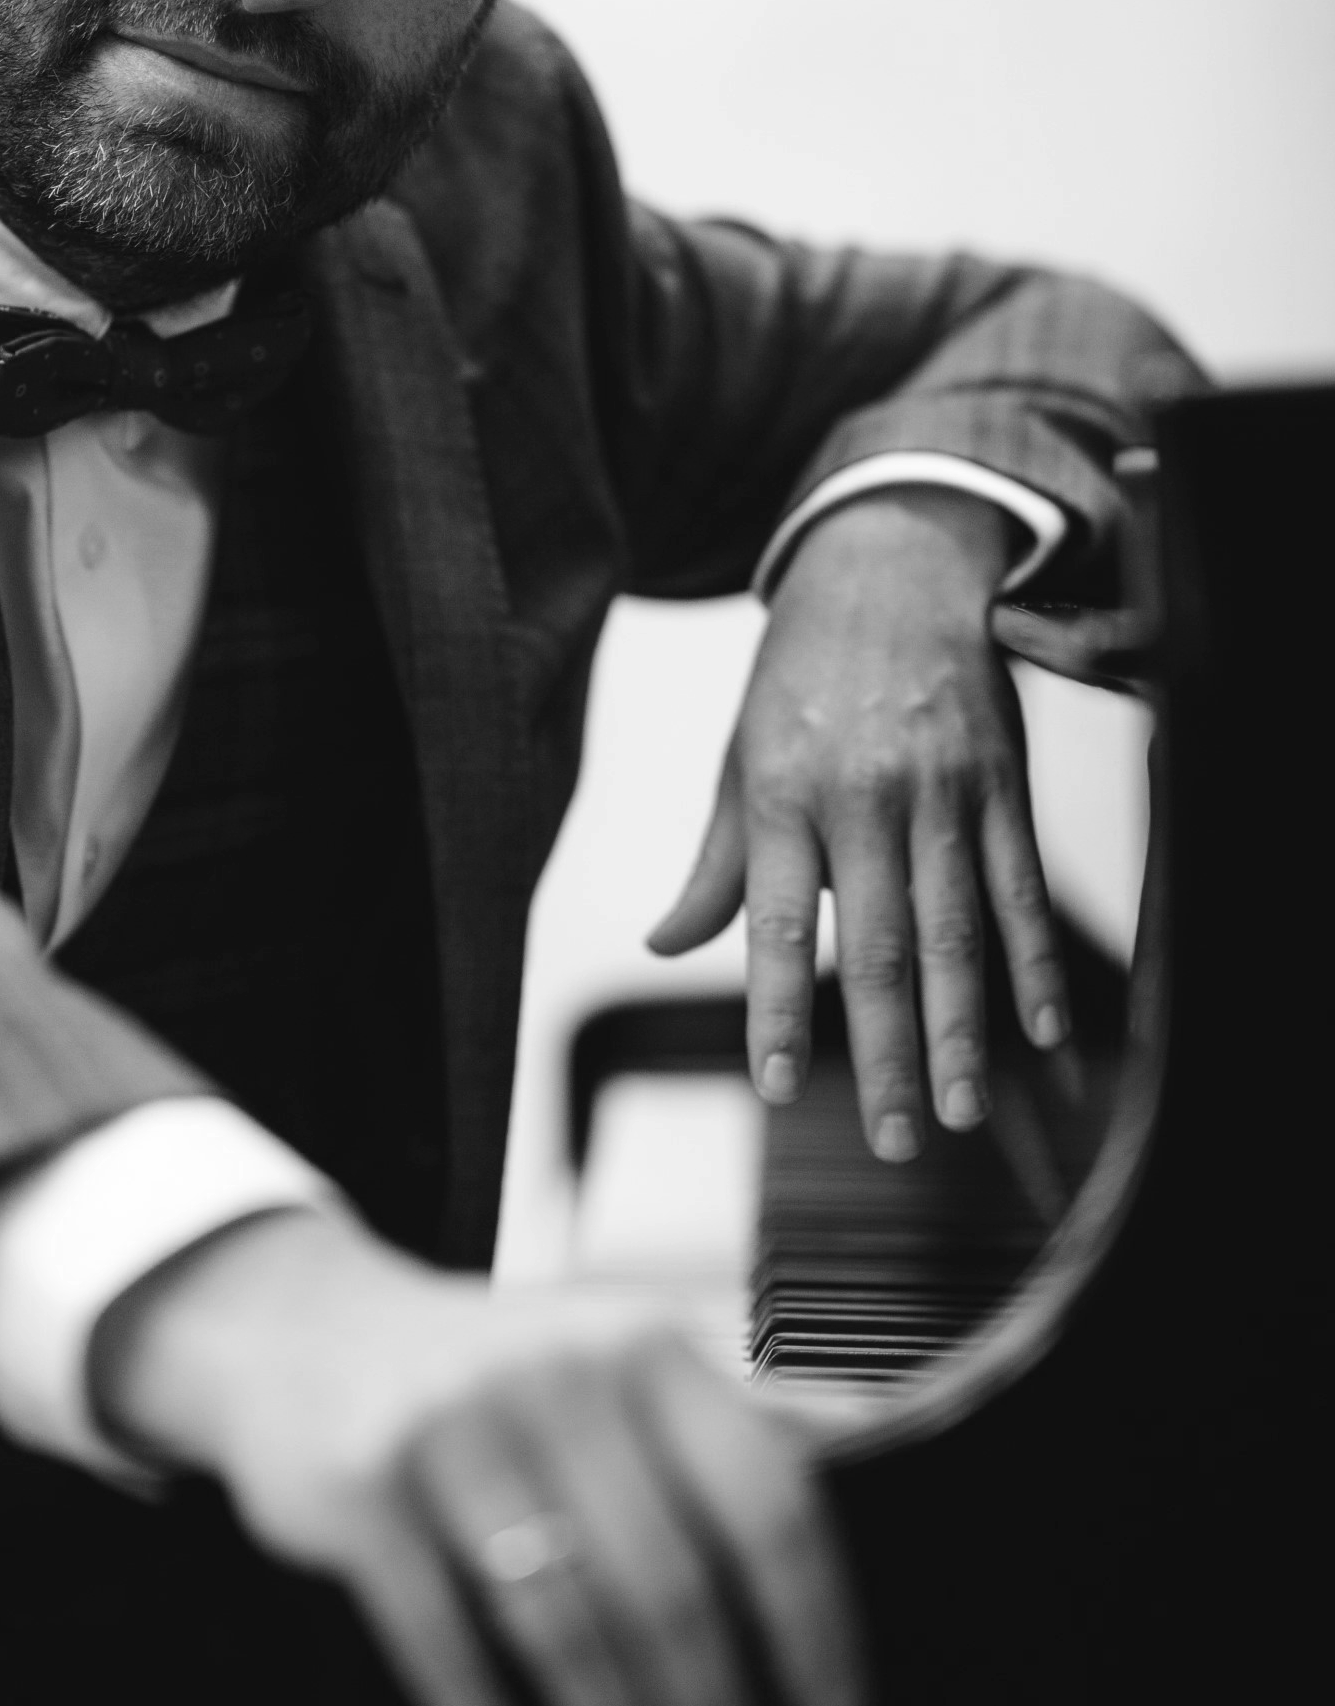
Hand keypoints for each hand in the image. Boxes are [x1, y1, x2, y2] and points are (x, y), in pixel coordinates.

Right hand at [91, 1207, 868, 1705]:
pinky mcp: (361, 1489)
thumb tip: (865, 1476)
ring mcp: (452, 1428)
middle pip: (669, 1588)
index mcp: (644, 1343)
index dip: (810, 1617)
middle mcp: (557, 1372)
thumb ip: (723, 1420)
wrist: (303, 1330)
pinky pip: (445, 1650)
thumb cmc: (496, 1376)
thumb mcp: (611, 1357)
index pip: (761, 1492)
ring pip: (566, 1632)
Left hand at [648, 488, 1069, 1158]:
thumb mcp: (740, 756)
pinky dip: (1032, 962)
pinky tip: (1040, 1031)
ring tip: (958, 1110)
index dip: (774, 1007)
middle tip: (892, 1139)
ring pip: (955, 928)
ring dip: (961, 1029)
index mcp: (783, 794)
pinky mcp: (1002, 780)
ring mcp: (941, 789)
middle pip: (878, 946)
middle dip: (885, 1052)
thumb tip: (665, 944)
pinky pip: (1020, 884)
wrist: (891, 566)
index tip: (773, 1086)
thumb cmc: (800, 675)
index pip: (774, 922)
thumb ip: (717, 863)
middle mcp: (863, 797)